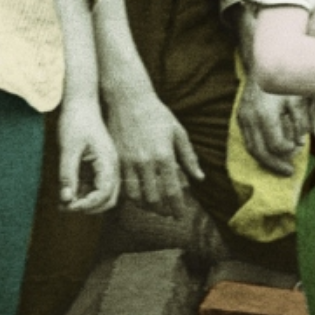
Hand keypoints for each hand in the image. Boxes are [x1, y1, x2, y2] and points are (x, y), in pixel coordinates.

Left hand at [56, 92, 120, 214]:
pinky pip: (93, 186)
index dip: (87, 204)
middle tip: (67, 207)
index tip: (69, 205)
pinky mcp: (98, 165)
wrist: (81, 102)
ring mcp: (106, 167)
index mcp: (108, 162)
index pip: (104, 194)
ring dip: (84, 202)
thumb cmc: (75, 121)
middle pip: (107, 200)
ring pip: (101, 195)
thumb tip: (67, 199)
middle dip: (89, 208)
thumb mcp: (68, 148)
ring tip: (63, 203)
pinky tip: (66, 193)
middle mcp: (112, 167)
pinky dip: (82, 193)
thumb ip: (68, 174)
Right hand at [106, 87, 203, 216]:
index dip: (177, 207)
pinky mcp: (116, 160)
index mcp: (164, 156)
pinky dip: (131, 196)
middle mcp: (145, 162)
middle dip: (163, 210)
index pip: (172, 191)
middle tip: (168, 213)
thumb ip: (189, 157)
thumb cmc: (155, 113)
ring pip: (136, 196)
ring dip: (146, 206)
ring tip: (154, 207)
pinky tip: (138, 195)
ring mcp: (128, 162)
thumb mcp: (178, 132)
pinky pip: (123, 186)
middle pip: (154, 199)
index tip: (180, 215)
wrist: (127, 98)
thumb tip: (199, 178)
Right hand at [238, 74, 307, 175]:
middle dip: (275, 165)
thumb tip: (298, 143)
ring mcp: (242, 118)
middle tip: (289, 173)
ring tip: (279, 166)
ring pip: (250, 148)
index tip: (298, 149)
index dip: (288, 151)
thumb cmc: (284, 80)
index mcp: (266, 115)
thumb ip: (300, 123)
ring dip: (265, 161)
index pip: (276, 145)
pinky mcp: (240, 116)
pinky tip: (270, 152)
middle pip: (260, 151)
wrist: (261, 62)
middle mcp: (250, 119)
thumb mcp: (298, 99)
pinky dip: (258, 149)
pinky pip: (247, 139)